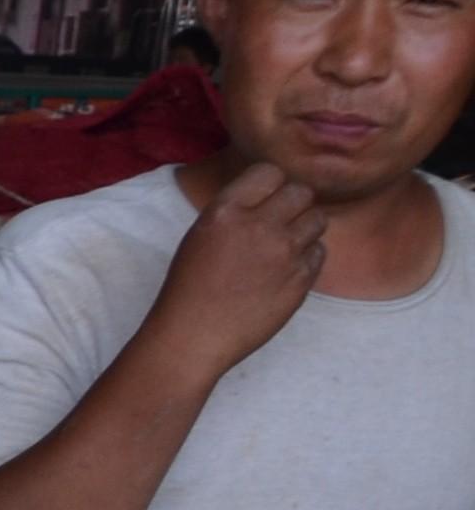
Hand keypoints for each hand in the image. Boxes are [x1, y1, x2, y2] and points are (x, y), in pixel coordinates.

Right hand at [145, 159, 326, 380]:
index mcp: (226, 211)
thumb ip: (236, 211)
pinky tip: (285, 272)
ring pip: (318, 219)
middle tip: (280, 224)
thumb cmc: (189, 289)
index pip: (270, 172)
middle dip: (293, 204)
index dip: (270, 185)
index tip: (265, 200)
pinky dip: (307, 258)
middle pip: (301, 192)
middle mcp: (259, 226)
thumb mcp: (200, 236)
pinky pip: (319, 252)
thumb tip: (270, 196)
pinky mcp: (301, 279)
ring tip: (285, 247)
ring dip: (305, 228)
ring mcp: (284, 253)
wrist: (193, 338)